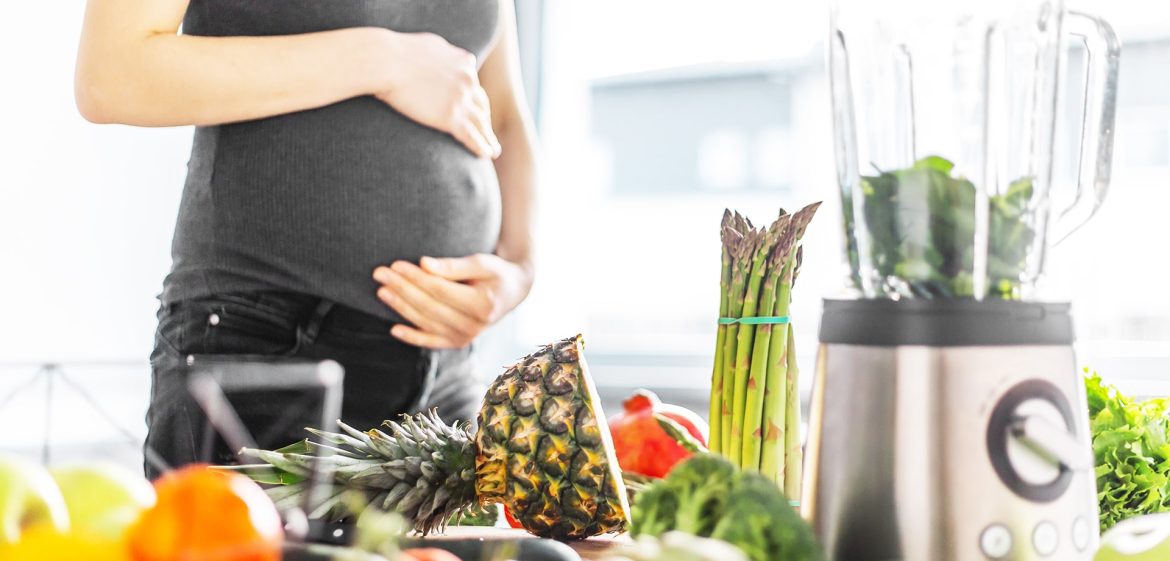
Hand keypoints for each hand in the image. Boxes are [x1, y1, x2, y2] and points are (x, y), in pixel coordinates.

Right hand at [373, 31, 501, 158]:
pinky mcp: (451, 117)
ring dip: (489, 138)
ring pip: (481, 123)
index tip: (473, 108)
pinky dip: (482, 147)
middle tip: (486, 131)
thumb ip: (442, 53)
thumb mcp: (428, 44)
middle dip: (484, 119)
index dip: (472, 97)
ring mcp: (461, 99)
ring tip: (494, 151)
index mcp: (463, 62)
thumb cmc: (396, 51)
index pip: (472, 83)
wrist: (386, 61)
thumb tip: (441, 58)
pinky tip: (486, 156)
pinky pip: (472, 136)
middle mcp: (468, 80)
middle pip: (481, 104)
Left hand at [373, 254, 531, 348]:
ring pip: (426, 322)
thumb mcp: (482, 262)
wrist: (513, 293)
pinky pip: (431, 342)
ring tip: (381, 291)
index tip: (395, 264)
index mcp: (483, 304)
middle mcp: (475, 325)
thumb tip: (423, 264)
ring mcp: (467, 337)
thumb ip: (453, 266)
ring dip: (401, 307)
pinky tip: (394, 329)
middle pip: (429, 306)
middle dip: (402, 289)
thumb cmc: (496, 272)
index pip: (440, 290)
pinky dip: (412, 337)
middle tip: (380, 273)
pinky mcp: (459, 343)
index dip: (416, 277)